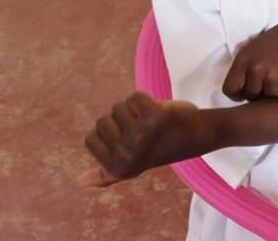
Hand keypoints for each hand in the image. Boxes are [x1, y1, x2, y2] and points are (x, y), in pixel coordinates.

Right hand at [78, 92, 209, 186]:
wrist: (198, 136)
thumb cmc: (162, 149)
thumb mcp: (133, 166)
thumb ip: (107, 174)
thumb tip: (79, 182)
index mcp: (117, 168)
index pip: (90, 137)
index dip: (108, 133)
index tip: (128, 140)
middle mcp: (127, 154)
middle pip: (103, 120)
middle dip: (121, 120)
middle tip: (143, 129)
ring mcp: (140, 136)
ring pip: (119, 106)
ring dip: (134, 109)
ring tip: (151, 120)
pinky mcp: (155, 118)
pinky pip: (134, 97)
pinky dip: (145, 98)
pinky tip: (158, 110)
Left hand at [222, 11, 277, 100]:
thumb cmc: (276, 41)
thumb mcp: (252, 48)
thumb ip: (242, 68)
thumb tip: (237, 91)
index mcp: (243, 60)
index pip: (229, 89)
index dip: (236, 93)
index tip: (243, 91)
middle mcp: (256, 69)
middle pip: (250, 96)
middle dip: (257, 92)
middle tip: (267, 79)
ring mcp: (273, 77)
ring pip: (267, 99)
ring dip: (272, 92)